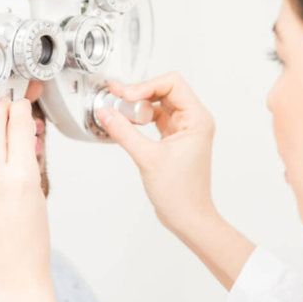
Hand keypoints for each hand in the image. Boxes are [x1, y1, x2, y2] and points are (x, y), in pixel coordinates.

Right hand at [96, 72, 217, 238]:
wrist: (188, 218)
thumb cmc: (181, 193)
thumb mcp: (148, 158)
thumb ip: (124, 132)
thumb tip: (105, 112)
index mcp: (197, 119)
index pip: (172, 83)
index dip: (146, 85)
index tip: (125, 95)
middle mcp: (193, 120)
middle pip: (164, 90)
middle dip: (139, 93)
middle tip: (115, 99)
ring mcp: (184, 129)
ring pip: (158, 103)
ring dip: (138, 105)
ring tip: (119, 112)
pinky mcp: (174, 139)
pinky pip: (155, 118)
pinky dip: (140, 118)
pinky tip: (126, 123)